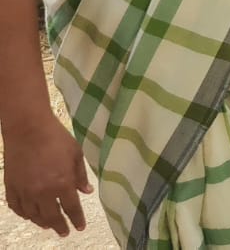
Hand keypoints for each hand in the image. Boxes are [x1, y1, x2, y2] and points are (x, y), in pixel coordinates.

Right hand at [2, 115, 91, 236]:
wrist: (28, 128)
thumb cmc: (56, 138)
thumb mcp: (76, 154)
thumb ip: (81, 176)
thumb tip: (86, 192)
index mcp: (62, 183)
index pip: (71, 208)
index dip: (76, 219)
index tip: (80, 227)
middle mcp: (42, 192)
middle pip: (51, 216)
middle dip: (59, 226)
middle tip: (64, 232)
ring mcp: (25, 191)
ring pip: (33, 215)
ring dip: (41, 222)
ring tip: (48, 225)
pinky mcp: (11, 186)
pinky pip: (16, 207)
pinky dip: (23, 214)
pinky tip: (29, 215)